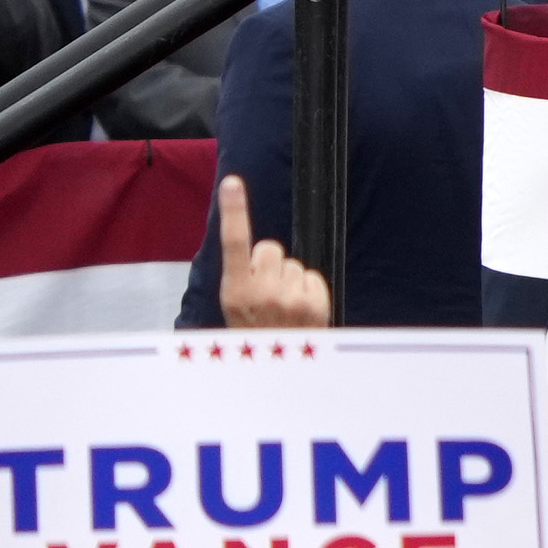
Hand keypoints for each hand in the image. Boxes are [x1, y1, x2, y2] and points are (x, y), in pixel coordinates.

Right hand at [213, 177, 332, 331]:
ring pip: (293, 263)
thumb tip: (262, 250)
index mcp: (234, 291)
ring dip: (288, 279)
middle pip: (271, 248)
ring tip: (282, 308)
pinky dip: (307, 289)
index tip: (231, 181)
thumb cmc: (254, 334)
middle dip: (269, 264)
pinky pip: (312, 276)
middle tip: (264, 294)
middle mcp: (261, 292)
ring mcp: (290, 297)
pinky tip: (299, 310)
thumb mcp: (234, 308)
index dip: (233, 210)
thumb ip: (243, 277)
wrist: (279, 367)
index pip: (234, 242)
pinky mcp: (316, 302)